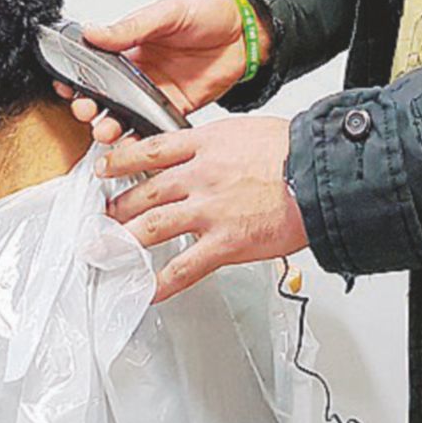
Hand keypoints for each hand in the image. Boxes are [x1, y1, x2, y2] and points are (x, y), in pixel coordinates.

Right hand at [54, 0, 271, 138]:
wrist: (246, 31)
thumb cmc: (209, 13)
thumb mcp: (167, 12)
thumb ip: (131, 26)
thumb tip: (93, 31)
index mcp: (132, 44)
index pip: (96, 64)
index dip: (78, 77)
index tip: (66, 86)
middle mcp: (140, 71)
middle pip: (105, 95)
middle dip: (90, 106)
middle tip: (86, 110)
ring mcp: (156, 91)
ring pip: (124, 115)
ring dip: (110, 126)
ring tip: (105, 131)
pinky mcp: (175, 108)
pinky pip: (152, 127)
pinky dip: (139, 139)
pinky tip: (130, 145)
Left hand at [98, 116, 307, 301]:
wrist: (319, 173)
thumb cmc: (293, 151)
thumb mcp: (246, 132)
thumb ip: (219, 145)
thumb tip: (207, 153)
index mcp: (206, 144)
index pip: (151, 150)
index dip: (121, 159)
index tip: (105, 166)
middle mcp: (201, 176)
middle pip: (144, 191)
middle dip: (116, 206)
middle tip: (102, 216)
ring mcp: (210, 210)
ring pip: (152, 226)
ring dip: (124, 241)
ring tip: (107, 250)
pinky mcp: (225, 243)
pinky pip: (183, 267)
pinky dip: (160, 283)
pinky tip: (145, 291)